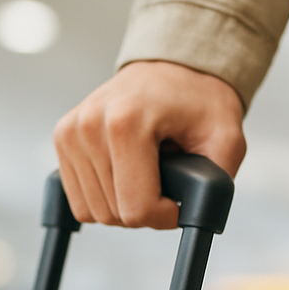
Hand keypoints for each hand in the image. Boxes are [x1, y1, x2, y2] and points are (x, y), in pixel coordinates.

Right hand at [53, 61, 245, 228]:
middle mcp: (90, 125)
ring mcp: (70, 132)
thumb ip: (215, 185)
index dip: (166, 216)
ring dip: (124, 204)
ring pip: (95, 212)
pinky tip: (124, 172)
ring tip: (146, 172)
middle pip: (114, 215)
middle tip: (166, 182)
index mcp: (126, 122)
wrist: (173, 68)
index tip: (180, 197)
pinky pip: (79, 202)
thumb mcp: (226, 139)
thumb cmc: (200, 102)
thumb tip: (197, 221)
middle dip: (146, 210)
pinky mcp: (62, 139)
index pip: (137, 209)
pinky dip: (105, 198)